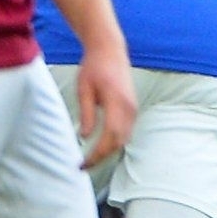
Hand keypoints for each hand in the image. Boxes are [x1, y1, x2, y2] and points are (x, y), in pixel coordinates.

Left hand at [75, 53, 137, 169]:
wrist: (109, 51)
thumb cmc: (93, 67)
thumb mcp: (83, 89)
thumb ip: (86, 114)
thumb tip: (85, 138)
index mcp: (116, 102)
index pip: (109, 136)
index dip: (97, 154)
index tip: (82, 163)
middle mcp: (129, 108)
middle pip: (118, 142)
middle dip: (101, 157)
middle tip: (82, 166)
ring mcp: (133, 109)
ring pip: (123, 139)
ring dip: (108, 152)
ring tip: (89, 160)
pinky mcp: (132, 109)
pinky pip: (125, 132)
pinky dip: (114, 143)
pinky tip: (99, 147)